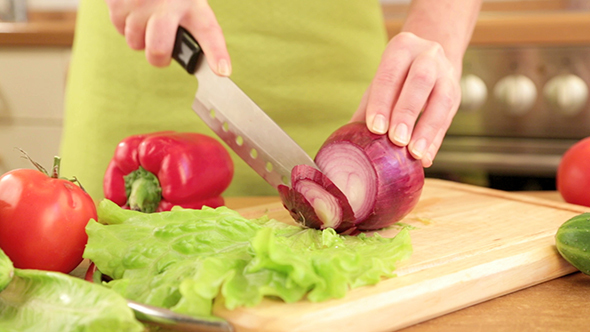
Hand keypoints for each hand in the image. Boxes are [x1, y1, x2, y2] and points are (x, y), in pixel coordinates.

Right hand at [105, 0, 230, 75]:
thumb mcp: (188, 1)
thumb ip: (192, 26)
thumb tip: (201, 61)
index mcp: (193, 4)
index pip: (209, 32)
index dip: (216, 54)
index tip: (222, 71)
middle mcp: (169, 2)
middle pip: (158, 50)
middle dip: (158, 58)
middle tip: (162, 51)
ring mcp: (142, 2)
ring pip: (136, 42)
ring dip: (140, 37)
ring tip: (146, 18)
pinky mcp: (119, 1)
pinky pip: (120, 29)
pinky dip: (125, 24)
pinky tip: (134, 9)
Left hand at [351, 32, 460, 167]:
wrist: (429, 59)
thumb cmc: (397, 76)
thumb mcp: (381, 83)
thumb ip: (367, 108)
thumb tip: (347, 140)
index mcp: (402, 48)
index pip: (390, 74)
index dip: (382, 102)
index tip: (376, 128)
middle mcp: (428, 56)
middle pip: (420, 81)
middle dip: (407, 112)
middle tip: (397, 140)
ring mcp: (446, 74)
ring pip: (442, 99)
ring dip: (427, 129)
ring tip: (415, 154)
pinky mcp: (456, 94)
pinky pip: (448, 118)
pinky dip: (436, 140)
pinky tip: (426, 158)